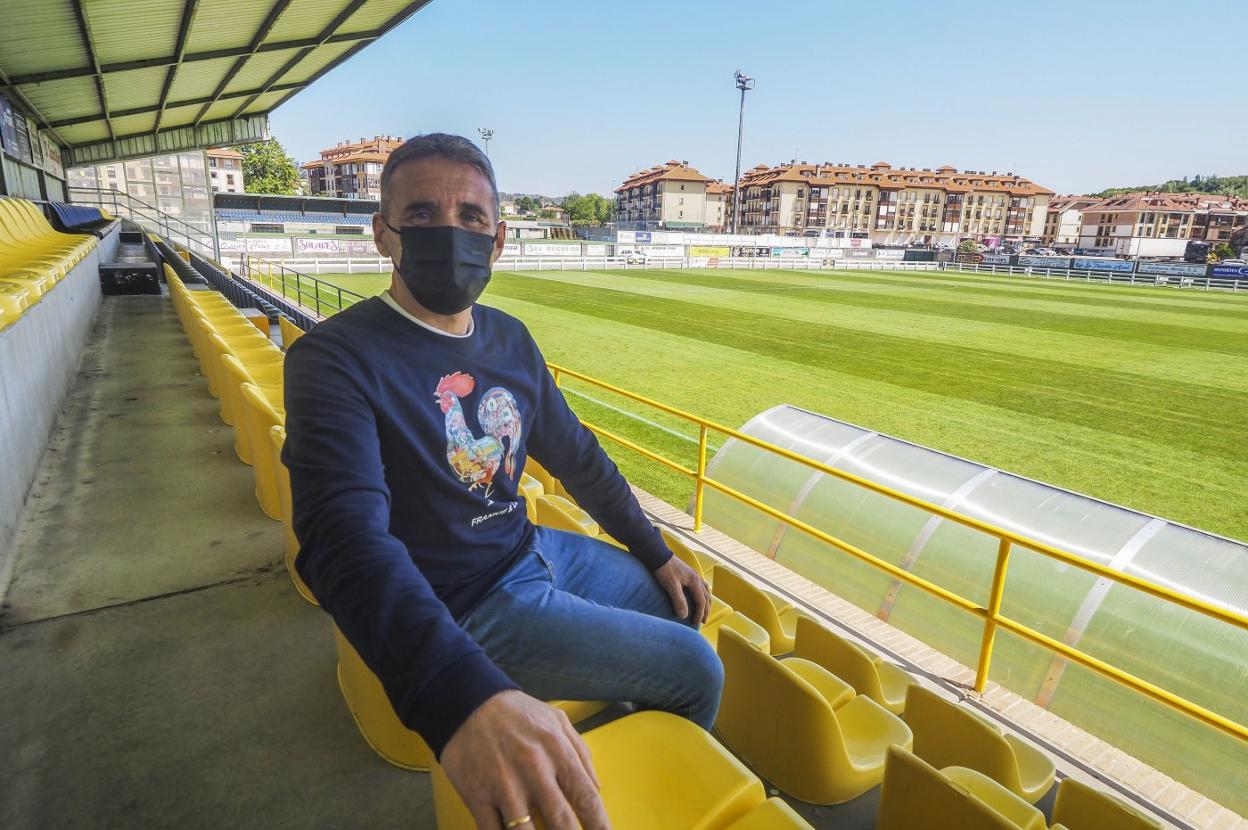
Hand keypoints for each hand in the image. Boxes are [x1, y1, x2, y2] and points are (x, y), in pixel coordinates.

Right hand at [441, 690, 609, 829]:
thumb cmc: (517, 713)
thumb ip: (581, 753)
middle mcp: (534, 771)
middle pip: (562, 822)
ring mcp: (504, 786)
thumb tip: (597, 788)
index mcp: (558, 752)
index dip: (601, 827)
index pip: (587, 799)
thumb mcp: (557, 720)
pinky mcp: (478, 796)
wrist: (467, 702)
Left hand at [653, 556, 710, 624]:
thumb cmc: (664, 570)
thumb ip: (679, 600)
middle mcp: (697, 577)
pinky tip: (697, 594)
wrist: (657, 554)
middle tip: (703, 621)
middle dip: (705, 610)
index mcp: (695, 581)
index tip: (695, 624)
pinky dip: (702, 593)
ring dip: (705, 601)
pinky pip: (700, 585)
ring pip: (705, 590)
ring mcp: (693, 574)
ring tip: (703, 610)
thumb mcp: (671, 585)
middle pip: (706, 596)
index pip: (701, 601)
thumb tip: (684, 616)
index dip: (699, 614)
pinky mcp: (687, 573)